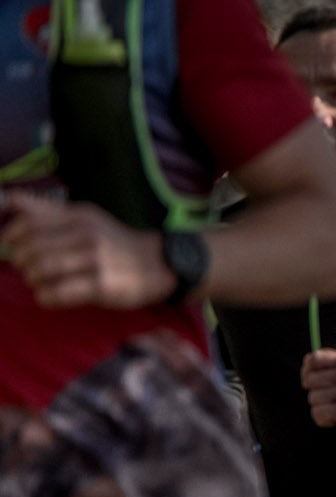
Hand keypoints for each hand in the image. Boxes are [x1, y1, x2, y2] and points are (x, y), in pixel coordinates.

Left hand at [0, 191, 177, 308]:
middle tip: (27, 269)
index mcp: (79, 216)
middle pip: (31, 248)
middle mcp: (86, 235)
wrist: (160, 265)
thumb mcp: (87, 217)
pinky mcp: (102, 286)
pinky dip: (45, 297)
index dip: (10, 236)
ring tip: (39, 283)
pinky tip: (49, 297)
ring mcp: (95, 260)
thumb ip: (49, 211)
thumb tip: (6, 199)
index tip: (11, 247)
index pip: (29, 221)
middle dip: (20, 262)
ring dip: (32, 280)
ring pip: (41, 270)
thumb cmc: (115, 243)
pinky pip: (58, 293)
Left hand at [302, 348, 335, 435]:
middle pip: (311, 380)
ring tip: (335, 408)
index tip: (310, 379)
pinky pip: (317, 413)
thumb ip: (331, 362)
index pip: (314, 360)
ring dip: (320, 406)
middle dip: (315, 390)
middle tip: (329, 397)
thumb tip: (307, 362)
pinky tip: (333, 418)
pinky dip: (322, 419)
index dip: (307, 371)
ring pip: (313, 398)